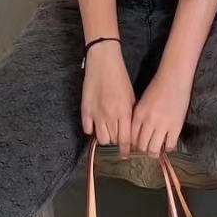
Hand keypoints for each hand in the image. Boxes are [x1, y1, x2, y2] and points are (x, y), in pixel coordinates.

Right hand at [81, 43, 136, 157]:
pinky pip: (87, 129)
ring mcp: (96, 114)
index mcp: (124, 113)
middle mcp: (110, 116)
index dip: (125, 150)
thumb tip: (131, 131)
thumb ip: (131, 115)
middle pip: (113, 140)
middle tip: (118, 136)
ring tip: (107, 130)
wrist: (103, 62)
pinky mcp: (85, 110)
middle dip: (117, 141)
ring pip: (101, 138)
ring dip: (105, 137)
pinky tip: (96, 124)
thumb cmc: (120, 78)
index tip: (125, 154)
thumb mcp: (131, 96)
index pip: (125, 140)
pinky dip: (92, 130)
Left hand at [130, 63, 193, 158]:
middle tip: (146, 150)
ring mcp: (162, 125)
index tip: (136, 146)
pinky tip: (167, 145)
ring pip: (154, 149)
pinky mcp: (176, 127)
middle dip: (143, 150)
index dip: (133, 145)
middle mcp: (148, 122)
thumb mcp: (142, 102)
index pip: (131, 138)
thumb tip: (137, 134)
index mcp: (138, 115)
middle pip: (141, 145)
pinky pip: (170, 145)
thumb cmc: (157, 87)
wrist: (174, 78)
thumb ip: (139, 118)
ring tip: (156, 151)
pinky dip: (167, 148)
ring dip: (154, 152)